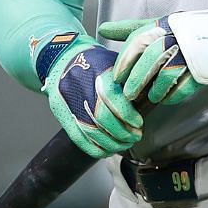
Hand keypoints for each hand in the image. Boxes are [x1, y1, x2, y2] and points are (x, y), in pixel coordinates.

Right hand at [35, 32, 140, 157]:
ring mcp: (68, 102)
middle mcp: (80, 87)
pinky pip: (79, 138)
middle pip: (102, 118)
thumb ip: (127, 81)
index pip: (112, 98)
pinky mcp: (61, 114)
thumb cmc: (92, 61)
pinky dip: (95, 148)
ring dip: (111, 143)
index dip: (127, 115)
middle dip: (122, 133)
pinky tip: (107, 149)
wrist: (62, 58)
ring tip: (124, 144)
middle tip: (134, 136)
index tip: (138, 123)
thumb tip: (146, 100)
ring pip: (91, 132)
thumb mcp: (111, 62)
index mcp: (96, 72)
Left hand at [104, 6, 207, 89]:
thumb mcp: (164, 25)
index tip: (116, 77)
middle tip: (127, 93)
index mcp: (166, 24)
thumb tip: (102, 29)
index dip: (125, 60)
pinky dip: (172, 95)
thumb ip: (134, 29)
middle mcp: (179, 36)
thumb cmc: (193, 33)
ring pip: (166, 73)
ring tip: (148, 97)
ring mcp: (194, 52)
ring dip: (154, 89)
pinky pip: (184, 86)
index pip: (138, 39)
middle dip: (136, 78)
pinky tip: (166, 99)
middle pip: (150, 58)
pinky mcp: (207, 69)